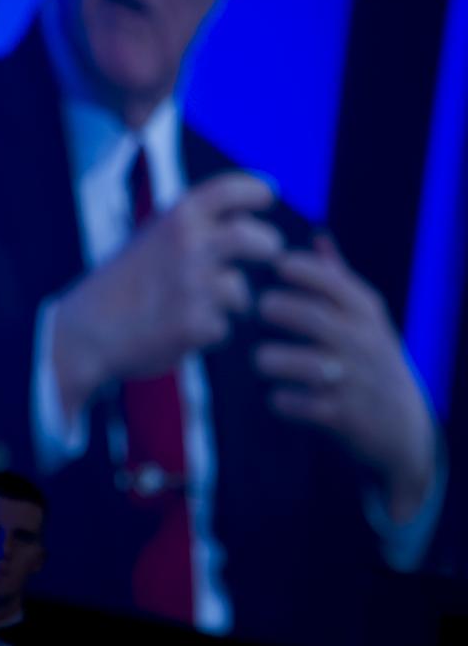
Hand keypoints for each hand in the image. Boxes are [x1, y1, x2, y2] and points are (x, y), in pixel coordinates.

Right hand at [53, 172, 282, 413]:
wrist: (84, 331)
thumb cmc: (120, 284)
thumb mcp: (150, 238)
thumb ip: (192, 228)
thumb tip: (246, 221)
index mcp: (176, 217)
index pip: (232, 190)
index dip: (256, 191)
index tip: (267, 198)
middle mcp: (189, 244)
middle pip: (256, 238)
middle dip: (267, 247)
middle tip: (268, 253)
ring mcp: (194, 285)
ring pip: (239, 292)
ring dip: (229, 302)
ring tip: (199, 306)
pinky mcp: (196, 325)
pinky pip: (222, 328)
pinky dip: (206, 332)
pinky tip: (177, 330)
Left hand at [255, 235, 435, 520]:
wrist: (403, 426)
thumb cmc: (369, 358)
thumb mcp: (365, 318)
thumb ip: (337, 278)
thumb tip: (317, 235)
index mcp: (365, 313)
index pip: (331, 280)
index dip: (297, 269)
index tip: (275, 267)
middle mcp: (362, 342)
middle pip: (310, 317)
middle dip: (277, 309)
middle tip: (259, 309)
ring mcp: (354, 380)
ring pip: (301, 363)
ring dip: (271, 359)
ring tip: (263, 359)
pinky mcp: (343, 417)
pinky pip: (299, 404)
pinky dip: (282, 400)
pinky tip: (279, 395)